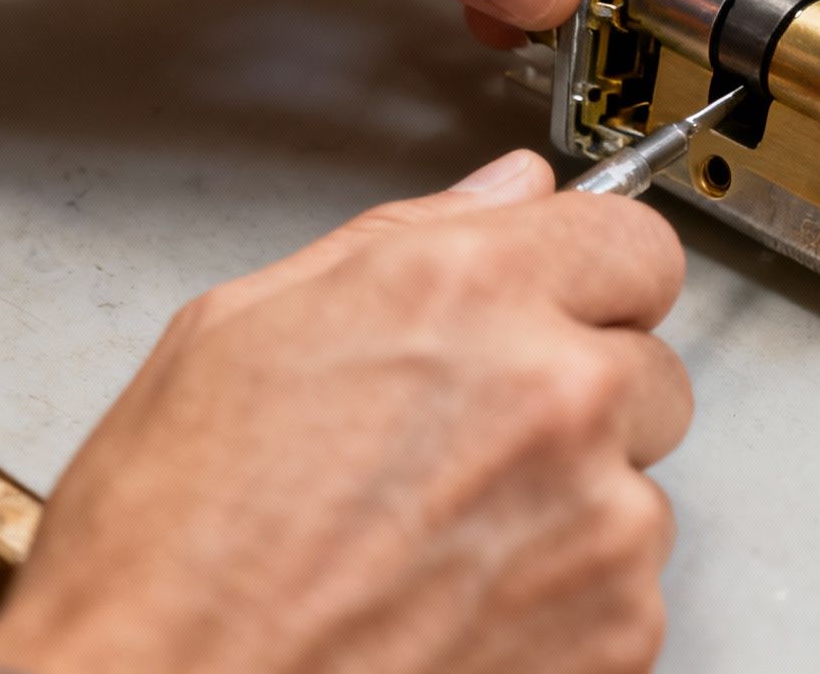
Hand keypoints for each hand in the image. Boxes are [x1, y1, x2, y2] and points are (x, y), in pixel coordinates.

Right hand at [0, 150, 691, 673]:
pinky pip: (629, 587)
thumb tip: (505, 191)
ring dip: (572, 503)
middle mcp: (555, 396)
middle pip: (649, 365)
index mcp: (468, 295)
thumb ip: (407, 238)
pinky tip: (457, 603)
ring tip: (438, 540)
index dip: (593, 273)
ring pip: (636, 483)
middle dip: (579, 393)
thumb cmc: (170, 553)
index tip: (566, 303)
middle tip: (470, 443)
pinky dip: (568, 599)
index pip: (634, 242)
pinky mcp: (617, 632)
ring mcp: (599, 521)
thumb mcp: (240, 332)